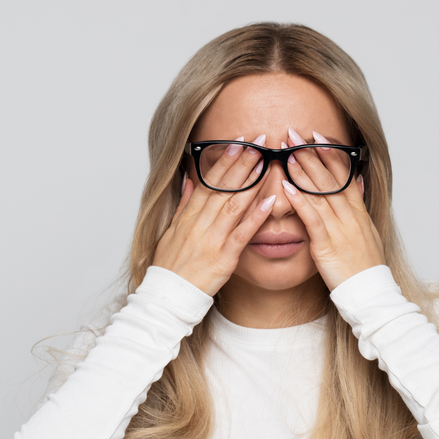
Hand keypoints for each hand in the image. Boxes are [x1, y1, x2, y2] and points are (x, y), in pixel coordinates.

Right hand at [152, 136, 275, 295]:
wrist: (168, 295)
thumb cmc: (170, 266)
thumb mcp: (171, 231)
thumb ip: (184, 204)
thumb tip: (189, 179)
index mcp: (188, 217)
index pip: (208, 182)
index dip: (223, 161)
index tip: (237, 143)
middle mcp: (199, 224)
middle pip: (222, 188)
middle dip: (241, 163)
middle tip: (257, 142)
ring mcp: (212, 240)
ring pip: (233, 205)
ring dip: (250, 181)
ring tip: (264, 161)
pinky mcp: (223, 258)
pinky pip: (242, 233)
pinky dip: (256, 216)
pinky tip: (270, 200)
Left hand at [281, 128, 384, 290]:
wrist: (370, 292)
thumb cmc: (365, 265)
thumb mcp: (367, 231)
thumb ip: (359, 206)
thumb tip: (358, 183)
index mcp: (358, 211)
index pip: (343, 174)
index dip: (330, 153)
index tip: (316, 135)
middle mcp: (350, 215)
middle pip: (329, 178)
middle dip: (311, 154)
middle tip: (294, 134)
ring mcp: (339, 229)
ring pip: (320, 193)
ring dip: (302, 170)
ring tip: (287, 152)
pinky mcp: (327, 245)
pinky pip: (312, 218)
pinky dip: (299, 200)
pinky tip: (286, 187)